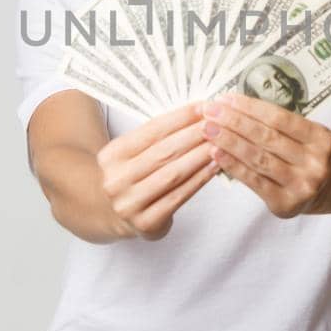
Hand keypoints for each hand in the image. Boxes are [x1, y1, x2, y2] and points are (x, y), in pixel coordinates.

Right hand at [95, 103, 216, 240]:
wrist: (109, 211)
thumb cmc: (130, 176)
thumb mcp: (130, 153)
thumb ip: (155, 138)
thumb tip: (196, 116)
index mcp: (112, 155)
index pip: (151, 131)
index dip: (180, 118)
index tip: (202, 107)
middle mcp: (116, 180)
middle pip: (163, 152)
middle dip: (194, 135)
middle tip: (218, 123)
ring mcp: (130, 204)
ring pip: (173, 174)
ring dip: (200, 156)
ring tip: (221, 143)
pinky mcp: (146, 223)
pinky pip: (179, 197)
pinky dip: (199, 180)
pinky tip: (214, 168)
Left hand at [200, 93, 330, 217]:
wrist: (323, 191)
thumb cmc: (304, 155)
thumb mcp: (304, 136)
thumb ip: (277, 124)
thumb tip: (233, 105)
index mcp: (322, 139)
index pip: (280, 118)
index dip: (250, 107)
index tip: (226, 98)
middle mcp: (316, 163)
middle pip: (267, 137)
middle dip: (234, 121)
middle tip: (210, 110)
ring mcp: (302, 186)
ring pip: (258, 158)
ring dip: (229, 141)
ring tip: (208, 129)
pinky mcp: (286, 204)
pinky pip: (253, 180)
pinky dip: (232, 165)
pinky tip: (215, 152)